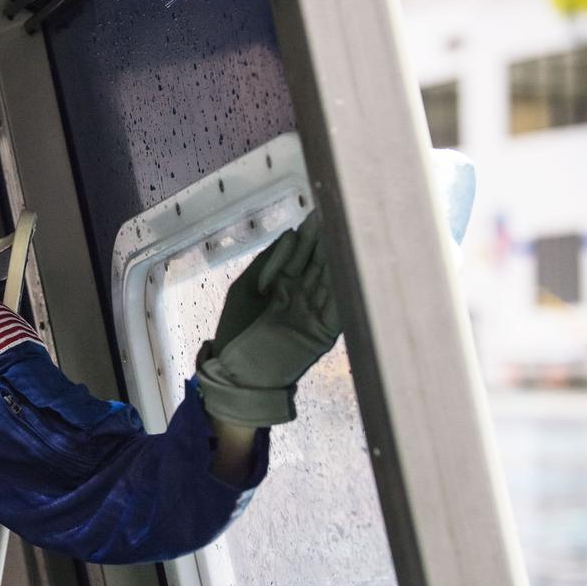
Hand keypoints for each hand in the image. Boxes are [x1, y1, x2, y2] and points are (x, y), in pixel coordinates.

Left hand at [197, 212, 340, 425]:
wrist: (234, 374)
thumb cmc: (235, 331)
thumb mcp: (245, 289)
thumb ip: (268, 262)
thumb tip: (291, 233)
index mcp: (284, 284)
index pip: (303, 254)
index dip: (312, 235)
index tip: (322, 211)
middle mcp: (303, 296)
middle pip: (321, 264)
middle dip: (330, 241)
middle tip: (344, 214)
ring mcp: (314, 314)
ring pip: (333, 282)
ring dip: (342, 260)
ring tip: (352, 234)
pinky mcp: (322, 333)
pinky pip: (338, 308)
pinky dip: (346, 290)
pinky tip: (353, 269)